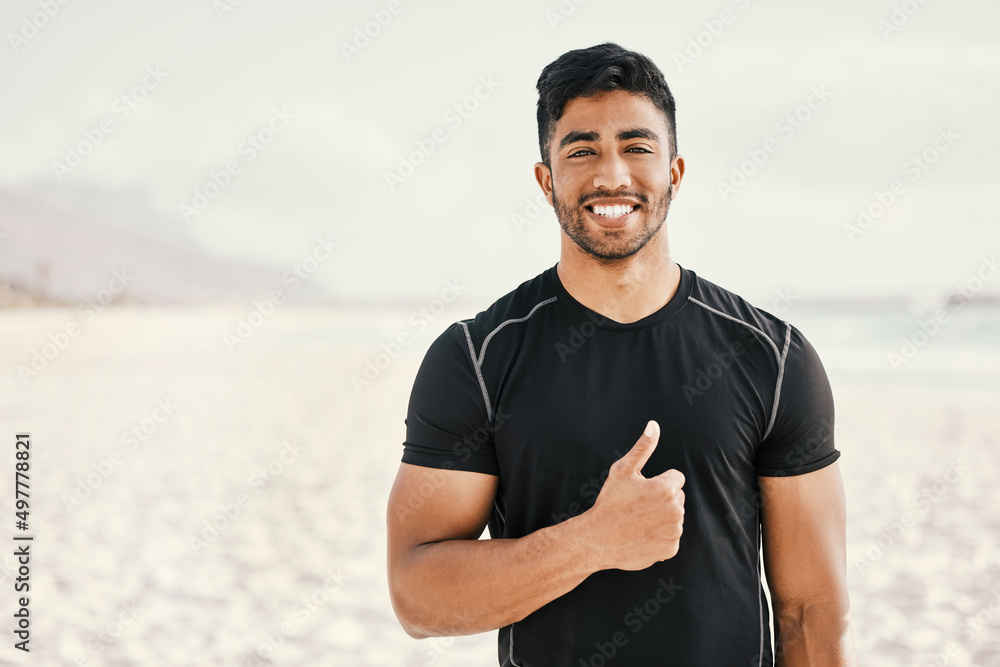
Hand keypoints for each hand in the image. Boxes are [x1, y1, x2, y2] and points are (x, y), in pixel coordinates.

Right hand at [586, 420, 684, 570]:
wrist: (596, 540)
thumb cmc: (609, 502)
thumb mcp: (623, 470)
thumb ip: (643, 447)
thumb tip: (654, 425)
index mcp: (666, 489)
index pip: (676, 478)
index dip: (658, 481)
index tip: (641, 490)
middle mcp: (676, 511)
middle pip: (677, 497)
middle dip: (663, 498)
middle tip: (638, 506)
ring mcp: (674, 532)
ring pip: (675, 516)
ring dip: (662, 517)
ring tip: (638, 521)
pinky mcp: (671, 549)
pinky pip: (671, 536)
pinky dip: (660, 536)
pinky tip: (641, 535)